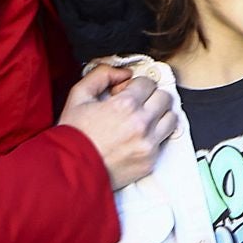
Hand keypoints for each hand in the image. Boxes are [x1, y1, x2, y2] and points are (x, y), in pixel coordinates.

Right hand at [59, 65, 174, 189]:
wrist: (71, 170)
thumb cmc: (73, 135)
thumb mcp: (78, 96)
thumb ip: (101, 75)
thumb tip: (123, 72)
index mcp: (125, 105)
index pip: (148, 82)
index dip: (136, 85)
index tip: (127, 92)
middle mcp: (141, 124)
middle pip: (164, 97)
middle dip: (151, 96)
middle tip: (137, 103)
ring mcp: (148, 144)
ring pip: (171, 118)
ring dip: (159, 114)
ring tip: (143, 118)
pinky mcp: (150, 161)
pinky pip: (165, 140)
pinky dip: (156, 135)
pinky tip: (139, 135)